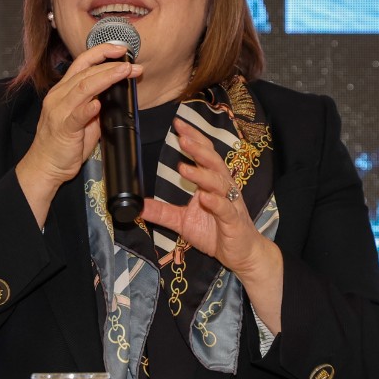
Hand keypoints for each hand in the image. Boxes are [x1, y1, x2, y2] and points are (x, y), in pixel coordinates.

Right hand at [16, 43, 141, 221]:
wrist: (45, 165)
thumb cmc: (65, 142)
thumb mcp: (83, 117)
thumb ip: (96, 103)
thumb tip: (116, 92)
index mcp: (63, 90)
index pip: (82, 63)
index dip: (101, 52)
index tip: (121, 49)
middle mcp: (59, 96)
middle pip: (86, 72)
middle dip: (112, 65)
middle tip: (133, 65)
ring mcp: (59, 111)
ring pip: (83, 88)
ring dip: (106, 77)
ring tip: (124, 72)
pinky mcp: (62, 129)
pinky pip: (75, 115)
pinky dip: (88, 108)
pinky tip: (98, 104)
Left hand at [143, 120, 270, 277]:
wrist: (242, 253)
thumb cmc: (216, 232)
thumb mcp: (182, 222)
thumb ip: (161, 212)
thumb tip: (137, 206)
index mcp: (212, 183)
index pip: (203, 155)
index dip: (193, 139)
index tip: (178, 125)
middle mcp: (223, 188)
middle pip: (212, 162)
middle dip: (198, 149)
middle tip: (182, 138)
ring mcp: (230, 203)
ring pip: (218, 183)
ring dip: (202, 174)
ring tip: (184, 167)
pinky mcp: (234, 221)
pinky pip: (225, 209)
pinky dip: (216, 202)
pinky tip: (205, 197)